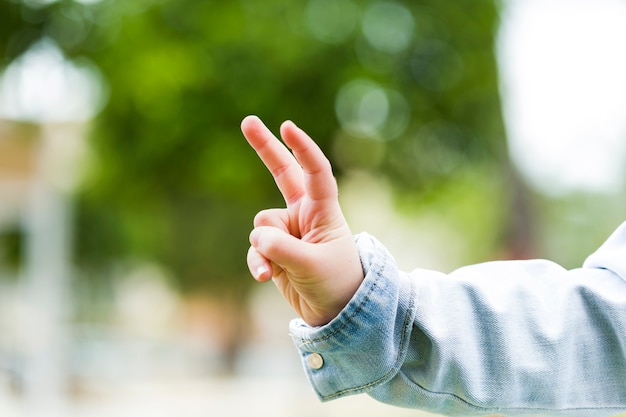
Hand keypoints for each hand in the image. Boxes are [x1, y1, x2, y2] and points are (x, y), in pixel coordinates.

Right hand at [241, 115, 363, 326]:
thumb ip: (282, 248)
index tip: (287, 126)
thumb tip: (258, 236)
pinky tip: (266, 277)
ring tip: (282, 267)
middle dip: (265, 148)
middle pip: (283, 173)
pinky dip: (258, 262)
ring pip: (261, 225)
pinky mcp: (274, 250)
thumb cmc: (336, 283)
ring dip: (266, 247)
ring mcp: (287, 231)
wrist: (334, 312)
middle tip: (248, 120)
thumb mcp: (311, 265)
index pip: (315, 172)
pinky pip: (256, 248)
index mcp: (324, 211)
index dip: (302, 149)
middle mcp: (304, 214)